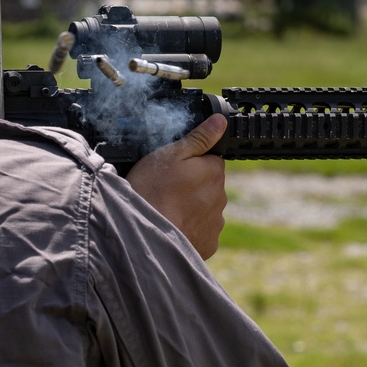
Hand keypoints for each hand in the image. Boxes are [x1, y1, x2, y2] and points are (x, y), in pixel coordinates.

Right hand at [126, 114, 227, 259]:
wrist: (145, 234)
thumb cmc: (153, 191)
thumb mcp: (171, 154)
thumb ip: (199, 138)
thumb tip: (221, 122)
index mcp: (214, 172)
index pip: (211, 161)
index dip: (192, 164)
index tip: (174, 171)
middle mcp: (220, 197)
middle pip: (209, 186)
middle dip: (193, 187)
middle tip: (167, 190)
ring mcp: (215, 223)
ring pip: (205, 209)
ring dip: (191, 209)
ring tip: (167, 209)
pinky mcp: (208, 244)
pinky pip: (201, 232)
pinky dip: (189, 229)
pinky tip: (172, 226)